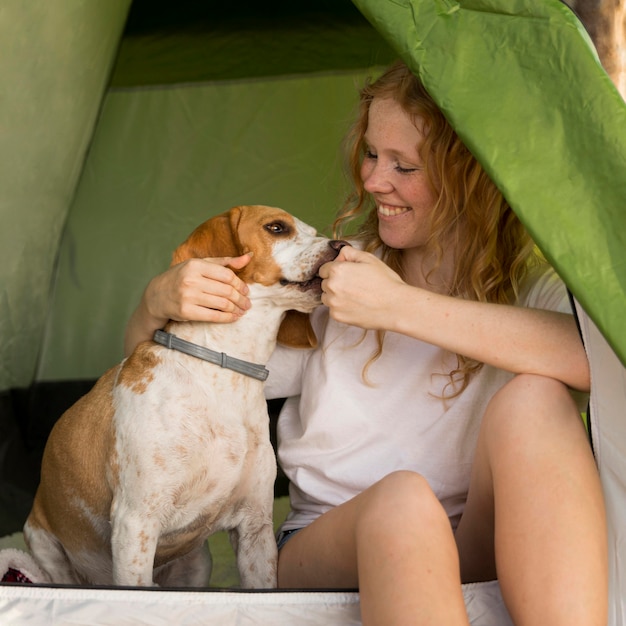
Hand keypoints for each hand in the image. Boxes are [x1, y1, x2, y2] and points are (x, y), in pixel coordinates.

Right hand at [124, 254, 251, 354]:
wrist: (157, 295)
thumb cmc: (183, 277)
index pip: (226, 275)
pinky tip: (233, 317)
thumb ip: (225, 262)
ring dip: (236, 309)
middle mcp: (191, 280)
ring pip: (221, 304)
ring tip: (242, 310)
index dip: (239, 284)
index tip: (246, 290)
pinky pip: (213, 316)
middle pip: (226, 290)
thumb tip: (249, 257)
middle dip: (240, 299)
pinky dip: (227, 318)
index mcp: (196, 265)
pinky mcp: (186, 312)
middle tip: (247, 303)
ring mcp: (187, 297)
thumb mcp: (200, 265)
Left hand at [318, 246, 407, 329]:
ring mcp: (333, 303)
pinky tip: (356, 305)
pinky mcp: (337, 316)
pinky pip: (333, 309)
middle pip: (324, 283)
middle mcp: (331, 286)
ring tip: (355, 296)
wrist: (395, 306)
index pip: (323, 269)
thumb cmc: (385, 282)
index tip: (347, 274)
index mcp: (337, 270)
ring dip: (336, 296)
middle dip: (335, 283)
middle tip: (354, 285)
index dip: (335, 270)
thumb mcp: (369, 259)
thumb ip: (349, 252)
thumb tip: (339, 255)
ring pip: (327, 297)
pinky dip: (341, 308)